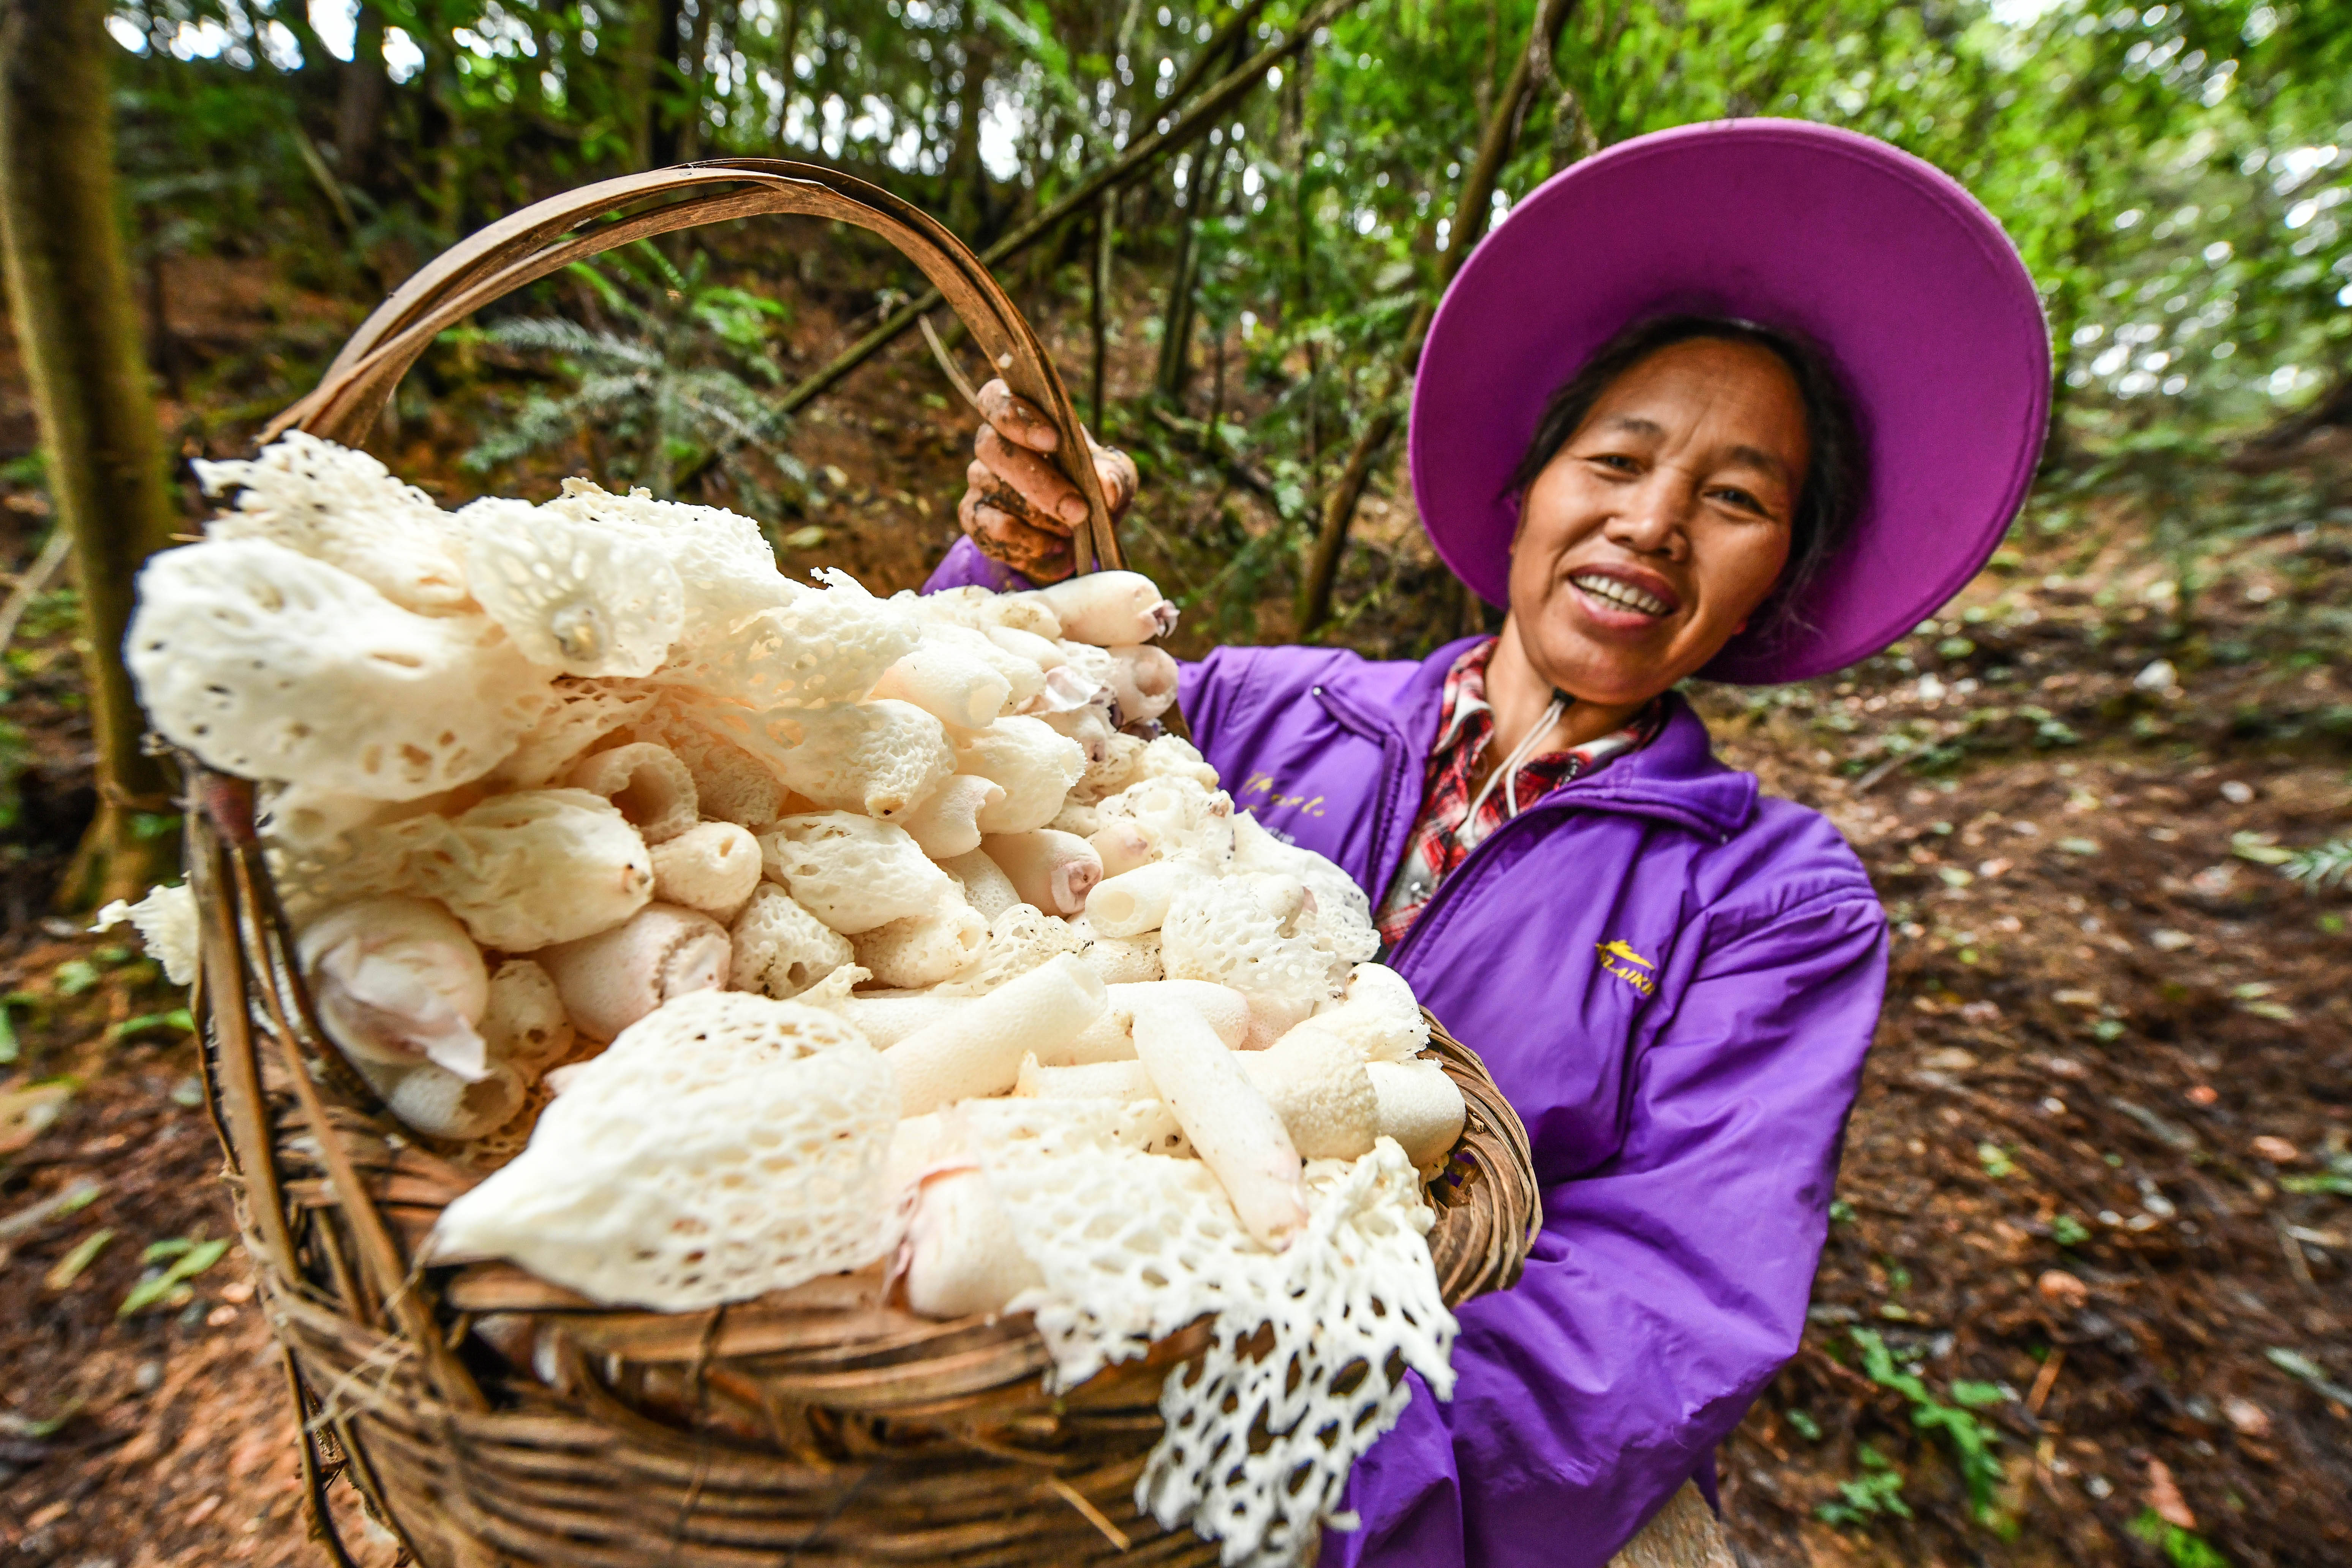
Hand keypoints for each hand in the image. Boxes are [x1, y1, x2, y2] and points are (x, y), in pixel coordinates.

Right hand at [957, 379, 1138, 583]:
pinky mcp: (975, 517)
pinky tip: (1050, 546)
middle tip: (1078, 510)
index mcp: (1023, 418)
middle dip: (1039, 482)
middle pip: (993, 447)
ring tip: (1071, 532)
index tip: (1052, 441)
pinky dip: (1027, 542)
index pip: (996, 398)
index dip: (1017, 416)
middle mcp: (993, 443)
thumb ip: (1114, 477)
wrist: (1072, 536)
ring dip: (1041, 517)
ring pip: (995, 491)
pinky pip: (992, 528)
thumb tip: (1106, 488)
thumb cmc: (1090, 489)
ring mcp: (979, 480)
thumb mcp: (1114, 479)